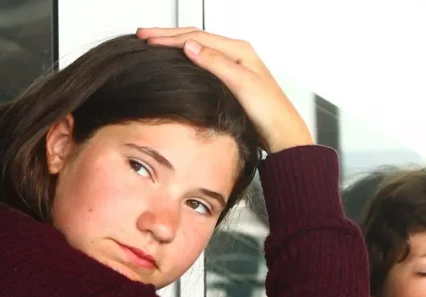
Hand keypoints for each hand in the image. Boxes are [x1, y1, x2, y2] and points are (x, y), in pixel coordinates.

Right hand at [136, 27, 313, 152]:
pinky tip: (175, 59)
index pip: (196, 37)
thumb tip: (190, 46)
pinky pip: (201, 60)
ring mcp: (232, 66)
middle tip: (144, 34)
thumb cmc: (269, 111)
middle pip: (195, 37)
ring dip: (174, 43)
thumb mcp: (241, 84)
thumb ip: (215, 63)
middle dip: (167, 35)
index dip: (170, 37)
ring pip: (197, 47)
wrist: (281, 133)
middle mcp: (235, 54)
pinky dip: (184, 56)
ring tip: (154, 41)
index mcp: (238, 50)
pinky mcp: (228, 79)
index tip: (149, 38)